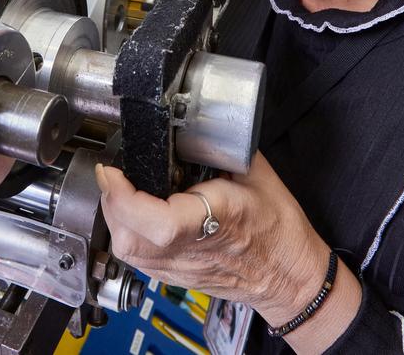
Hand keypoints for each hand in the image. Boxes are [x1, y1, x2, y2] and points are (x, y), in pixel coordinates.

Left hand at [95, 152, 323, 314]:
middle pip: (130, 238)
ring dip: (115, 218)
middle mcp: (192, 250)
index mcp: (215, 219)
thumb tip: (197, 124)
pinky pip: (136, 259)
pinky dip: (125, 232)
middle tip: (115, 174)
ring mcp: (179, 269)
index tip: (112, 170)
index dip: (124, 196)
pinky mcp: (174, 277)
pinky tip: (133, 213)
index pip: (159, 221)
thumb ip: (222, 147)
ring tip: (121, 191)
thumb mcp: (257, 174)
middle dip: (112, 201)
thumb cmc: (279, 230)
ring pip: (127, 252)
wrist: (290, 278)